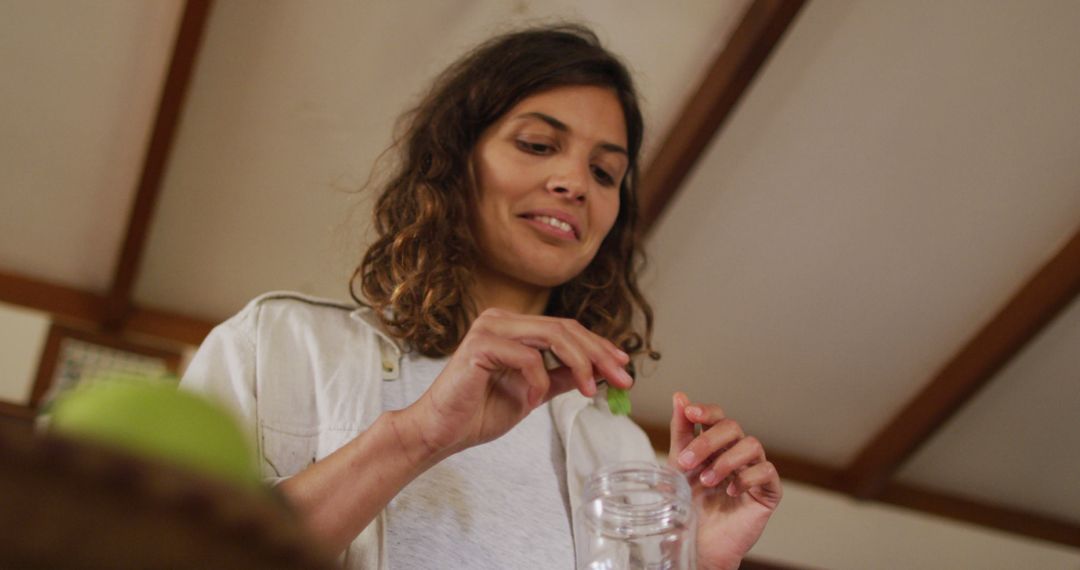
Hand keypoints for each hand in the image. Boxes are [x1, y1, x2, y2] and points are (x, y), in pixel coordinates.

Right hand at [402, 308, 633, 458]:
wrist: (441, 432)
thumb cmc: (479, 412)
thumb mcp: (533, 393)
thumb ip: (561, 377)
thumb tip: (597, 371)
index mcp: (513, 326)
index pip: (566, 328)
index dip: (598, 346)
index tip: (624, 365)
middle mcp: (501, 319)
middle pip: (565, 328)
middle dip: (599, 354)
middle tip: (623, 378)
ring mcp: (490, 328)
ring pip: (552, 336)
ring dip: (579, 363)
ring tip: (591, 391)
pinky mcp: (480, 345)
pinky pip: (527, 357)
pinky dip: (538, 381)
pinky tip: (533, 401)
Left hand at [668, 392, 781, 569]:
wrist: (697, 545)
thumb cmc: (689, 507)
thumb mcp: (679, 466)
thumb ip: (682, 433)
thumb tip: (679, 397)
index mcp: (715, 445)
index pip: (718, 416)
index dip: (706, 410)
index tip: (690, 413)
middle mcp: (736, 454)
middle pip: (732, 427)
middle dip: (707, 441)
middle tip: (687, 462)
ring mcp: (753, 471)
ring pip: (752, 444)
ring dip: (725, 461)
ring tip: (707, 481)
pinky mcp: (767, 492)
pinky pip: (767, 471)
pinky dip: (747, 477)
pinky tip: (731, 492)